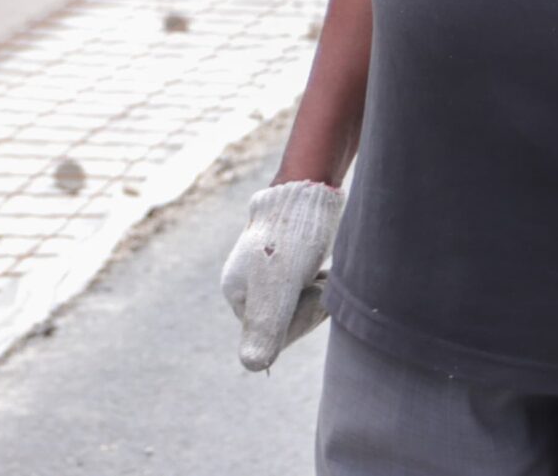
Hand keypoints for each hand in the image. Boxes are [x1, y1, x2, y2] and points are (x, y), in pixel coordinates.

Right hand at [219, 180, 343, 371]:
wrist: (308, 190)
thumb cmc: (292, 240)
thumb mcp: (279, 288)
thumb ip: (265, 327)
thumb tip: (252, 367)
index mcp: (236, 293)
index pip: (273, 336)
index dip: (299, 322)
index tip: (307, 294)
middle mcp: (246, 283)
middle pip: (285, 320)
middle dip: (308, 307)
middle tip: (315, 279)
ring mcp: (264, 271)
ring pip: (298, 304)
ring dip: (317, 293)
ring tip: (318, 269)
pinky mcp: (284, 259)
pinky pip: (304, 287)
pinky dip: (319, 281)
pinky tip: (321, 266)